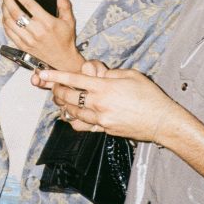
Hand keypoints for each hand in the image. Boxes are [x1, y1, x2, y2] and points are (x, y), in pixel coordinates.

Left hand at [0, 0, 83, 71]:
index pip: (29, 4)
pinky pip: (9, 33)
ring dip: (4, 10)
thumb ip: (64, 5)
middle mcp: (36, 31)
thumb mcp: (69, 20)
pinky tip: (5, 16)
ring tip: (4, 2)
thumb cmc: (65, 40)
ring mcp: (28, 40)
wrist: (62, 60)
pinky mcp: (23, 46)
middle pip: (15, 12)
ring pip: (10, 22)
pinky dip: (5, 23)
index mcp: (47, 22)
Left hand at [37, 65, 182, 144]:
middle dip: (57, 90)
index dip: (55, 76)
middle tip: (53, 87)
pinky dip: (75, 120)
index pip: (74, 79)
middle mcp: (99, 104)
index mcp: (105, 87)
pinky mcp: (104, 130)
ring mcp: (101, 119)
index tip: (42, 73)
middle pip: (68, 97)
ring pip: (73, 113)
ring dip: (65, 105)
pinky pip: (83, 126)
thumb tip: (97, 74)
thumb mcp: (131, 75)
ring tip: (62, 100)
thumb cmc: (150, 96)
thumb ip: (110, 73)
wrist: (161, 121)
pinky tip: (74, 116)